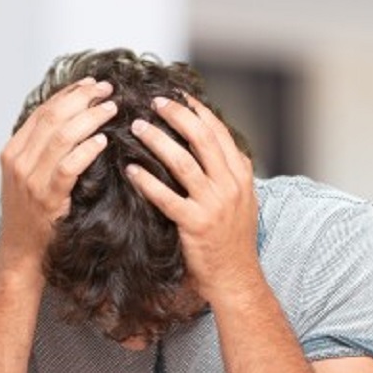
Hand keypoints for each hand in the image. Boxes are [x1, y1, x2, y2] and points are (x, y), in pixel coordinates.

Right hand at [0, 77, 115, 273]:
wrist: (22, 250)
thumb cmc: (34, 213)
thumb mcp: (32, 175)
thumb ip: (46, 151)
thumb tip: (75, 122)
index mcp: (13, 150)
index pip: (42, 112)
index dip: (68, 94)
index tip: (91, 83)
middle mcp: (18, 160)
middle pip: (52, 117)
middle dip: (82, 99)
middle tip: (108, 89)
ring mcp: (31, 179)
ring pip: (60, 137)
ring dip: (89, 119)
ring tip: (111, 108)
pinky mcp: (47, 198)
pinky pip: (68, 167)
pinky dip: (86, 150)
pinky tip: (103, 141)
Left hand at [125, 95, 258, 301]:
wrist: (236, 277)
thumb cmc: (233, 240)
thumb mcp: (242, 200)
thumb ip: (229, 172)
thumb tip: (212, 144)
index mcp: (241, 175)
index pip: (220, 132)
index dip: (198, 110)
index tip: (179, 96)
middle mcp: (230, 185)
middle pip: (202, 138)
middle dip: (177, 115)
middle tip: (154, 101)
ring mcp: (213, 204)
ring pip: (183, 162)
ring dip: (157, 140)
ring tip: (137, 126)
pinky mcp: (195, 224)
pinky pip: (166, 197)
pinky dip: (146, 181)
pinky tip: (130, 170)